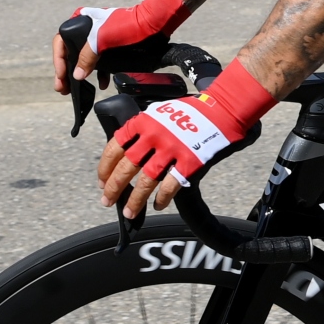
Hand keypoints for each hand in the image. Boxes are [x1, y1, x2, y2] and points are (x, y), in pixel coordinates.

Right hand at [52, 0, 188, 94]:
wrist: (153, 24)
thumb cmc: (127, 25)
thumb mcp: (102, 39)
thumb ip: (87, 57)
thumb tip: (76, 76)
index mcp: (81, 21)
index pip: (61, 42)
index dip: (58, 61)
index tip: (61, 78)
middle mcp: (87, 29)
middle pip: (71, 53)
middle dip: (67, 73)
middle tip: (63, 90)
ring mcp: (100, 39)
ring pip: (85, 60)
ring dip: (81, 76)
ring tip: (76, 91)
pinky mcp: (111, 48)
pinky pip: (100, 63)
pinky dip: (100, 74)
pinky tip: (102, 84)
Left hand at [100, 96, 240, 217]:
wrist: (222, 110)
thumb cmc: (191, 112)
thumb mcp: (160, 113)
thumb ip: (142, 130)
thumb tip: (126, 153)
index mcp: (143, 122)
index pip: (115, 147)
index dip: (105, 168)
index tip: (101, 181)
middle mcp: (154, 136)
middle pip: (127, 167)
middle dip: (113, 187)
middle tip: (106, 200)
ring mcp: (172, 150)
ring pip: (146, 180)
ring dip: (135, 200)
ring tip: (129, 212)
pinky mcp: (190, 162)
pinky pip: (171, 186)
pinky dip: (161, 198)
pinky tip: (157, 206)